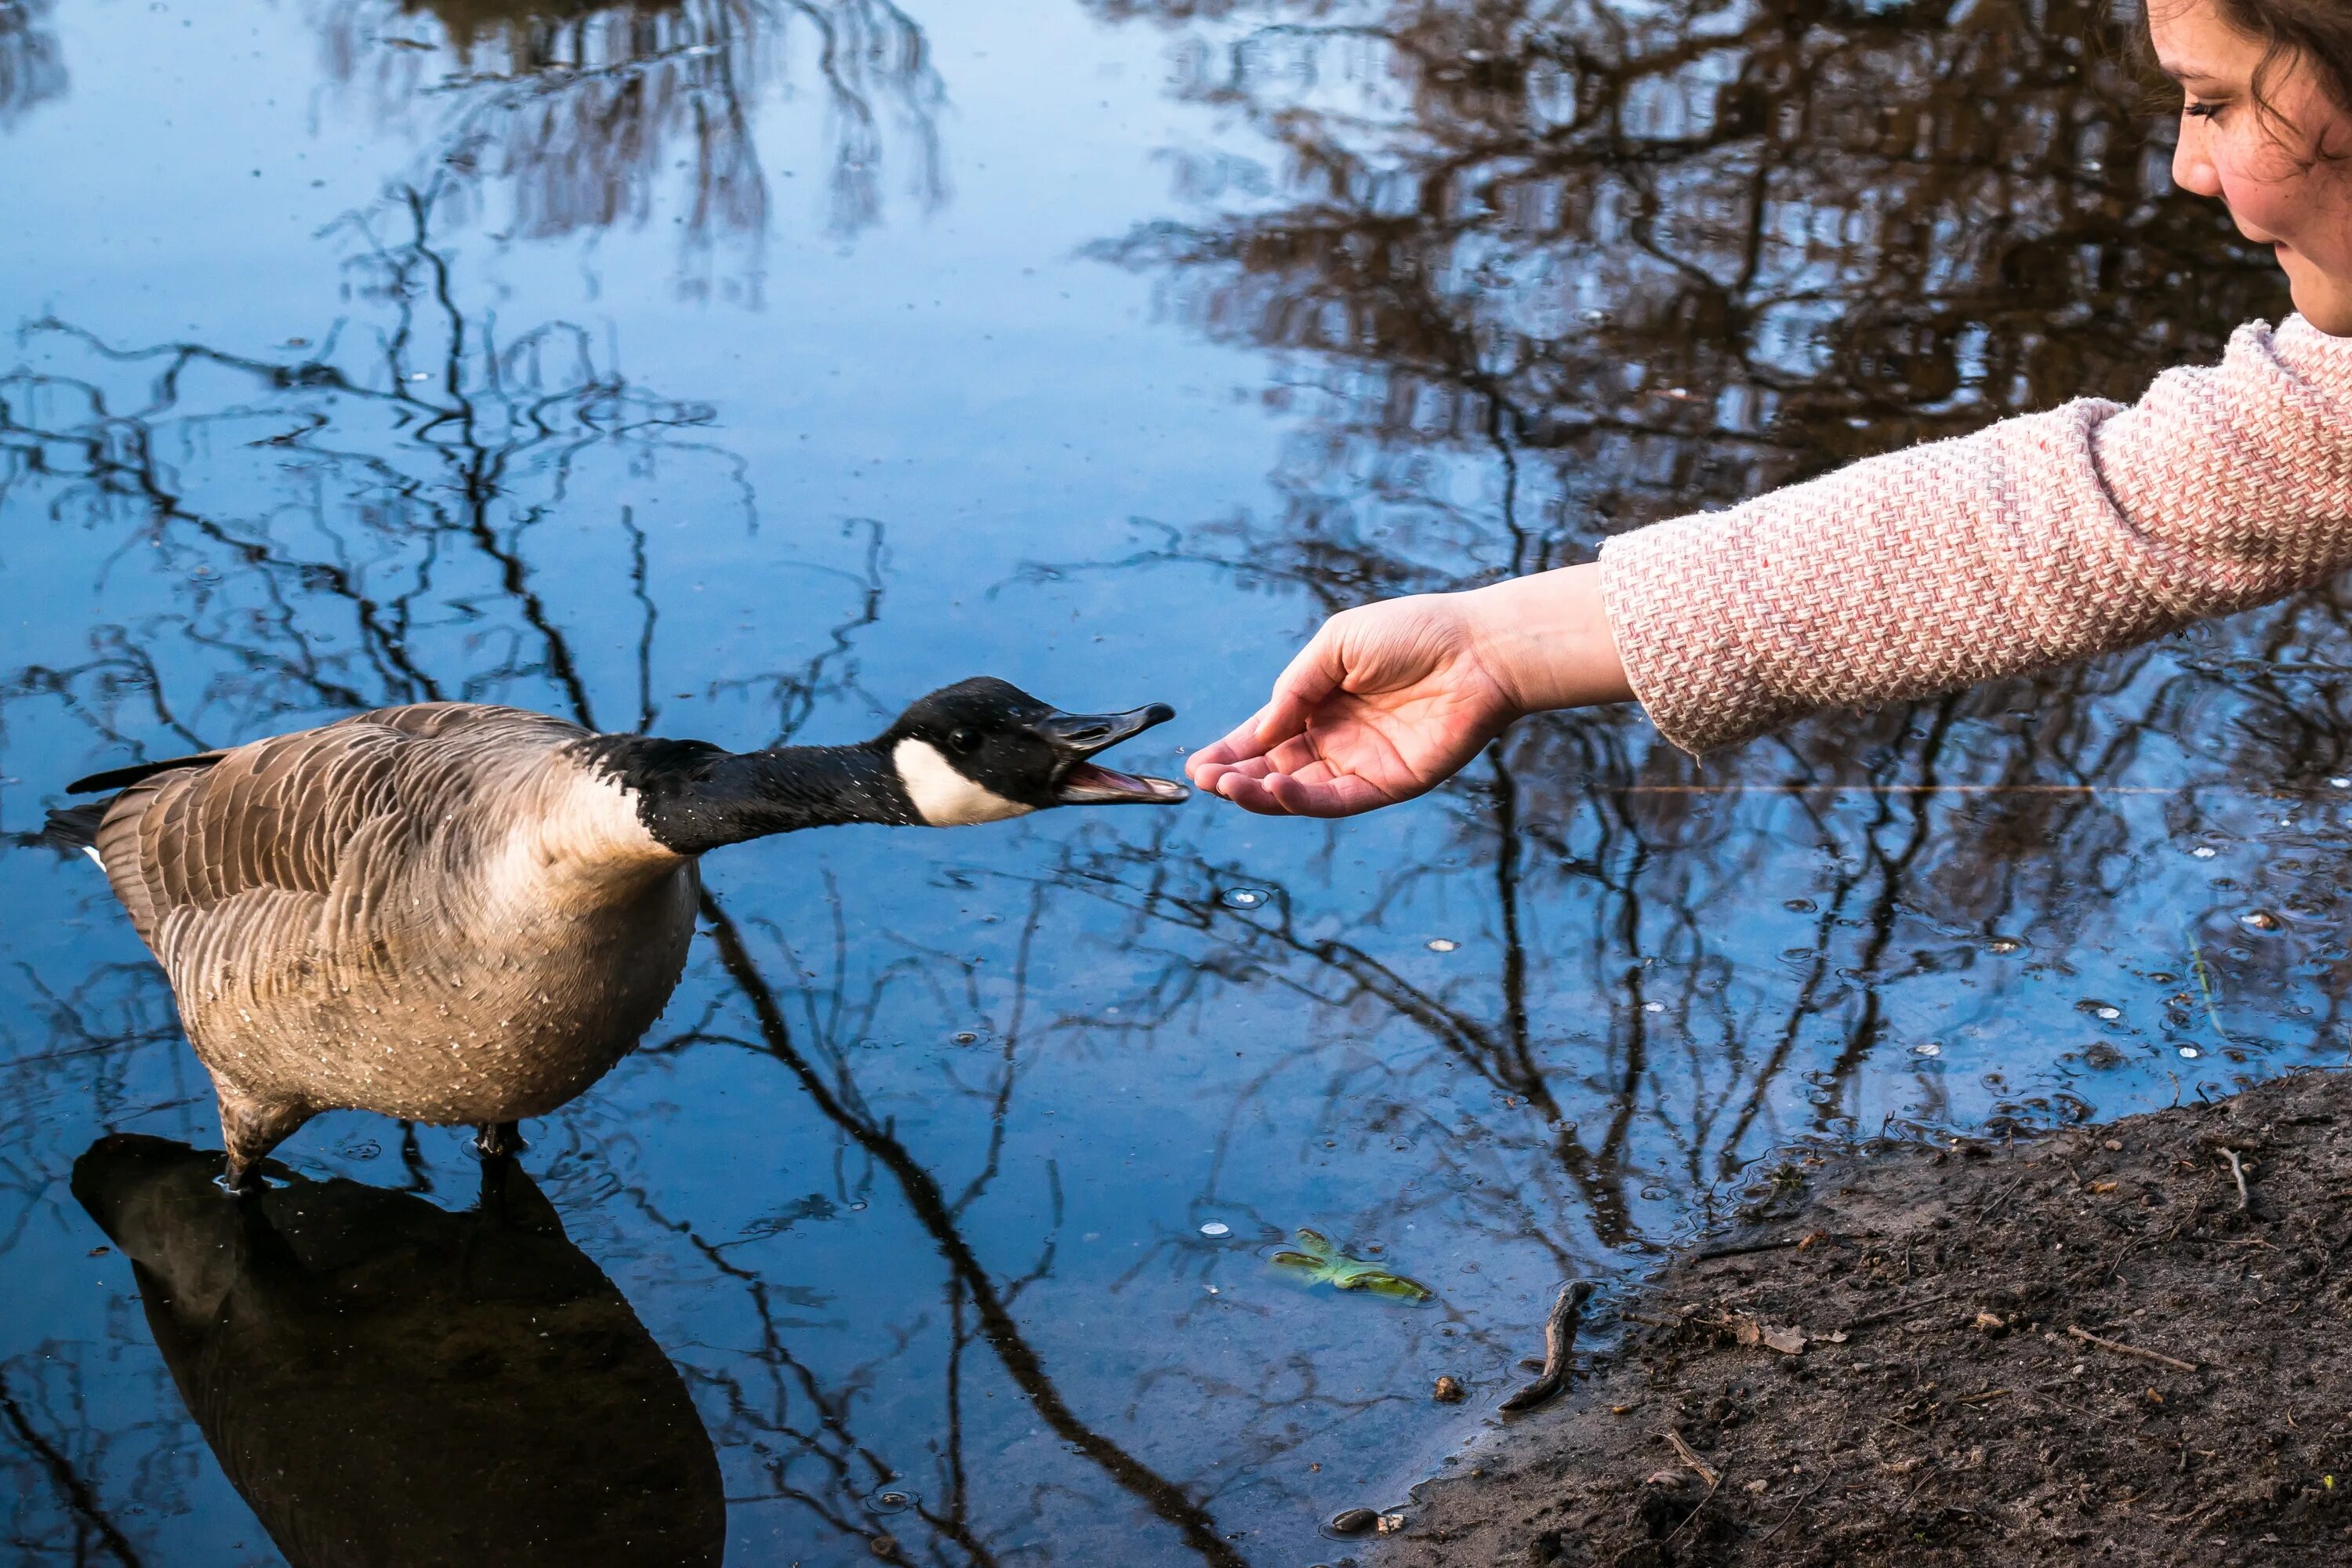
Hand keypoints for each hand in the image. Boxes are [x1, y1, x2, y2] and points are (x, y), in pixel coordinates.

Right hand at [1186, 566, 1629, 817]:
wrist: (1478, 649)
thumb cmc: (1413, 633)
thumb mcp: (1336, 646)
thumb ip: (1295, 687)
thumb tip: (1260, 728)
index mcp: (1322, 702)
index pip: (1267, 735)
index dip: (1233, 751)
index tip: (1198, 765)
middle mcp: (1338, 738)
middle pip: (1276, 768)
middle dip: (1237, 776)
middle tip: (1205, 782)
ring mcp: (1363, 763)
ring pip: (1300, 790)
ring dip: (1261, 792)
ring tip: (1227, 787)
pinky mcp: (1391, 784)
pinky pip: (1338, 799)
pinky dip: (1302, 799)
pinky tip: (1274, 788)